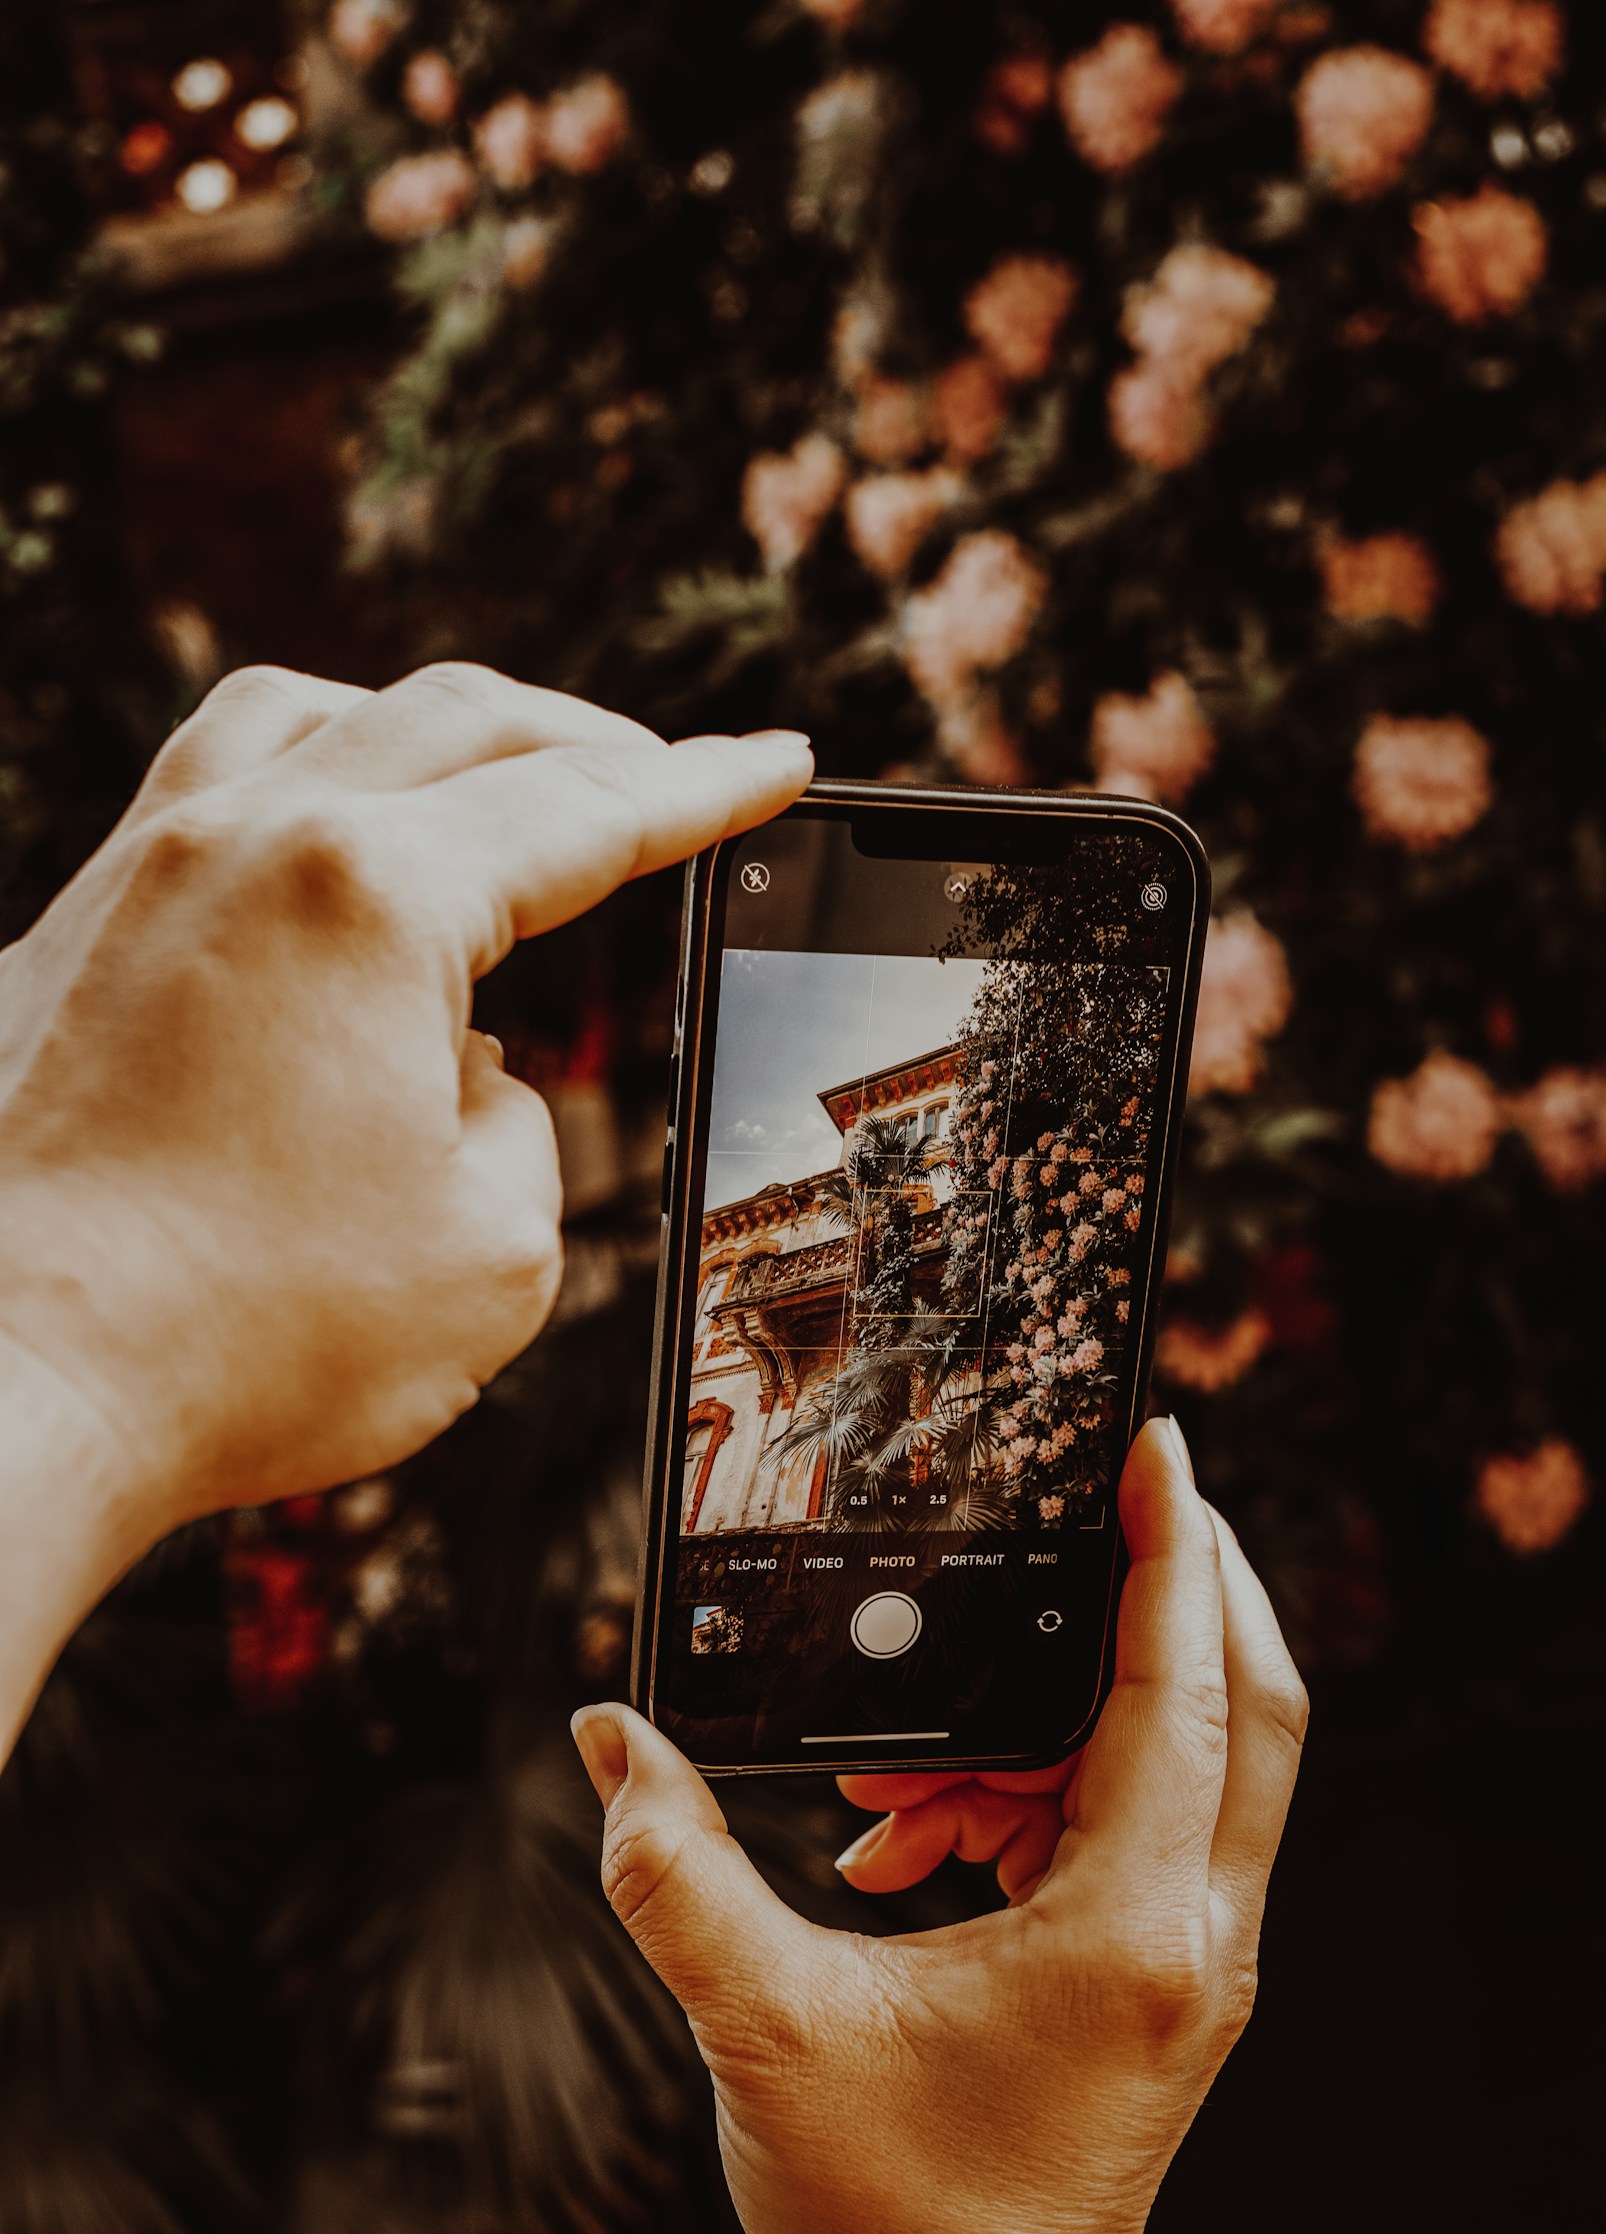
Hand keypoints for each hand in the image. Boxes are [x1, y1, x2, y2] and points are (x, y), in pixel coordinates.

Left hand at [0, 663, 810, 1746]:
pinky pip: (202, 798)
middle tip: (669, 781)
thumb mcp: (490, 1251)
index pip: (585, 811)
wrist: (1, 1396)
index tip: (777, 765)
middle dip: (589, 742)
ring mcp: (136, 877)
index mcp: (372, 892)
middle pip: (455, 719)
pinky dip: (307, 790)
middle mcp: (244, 841)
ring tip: (496, 787)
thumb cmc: (240, 1341)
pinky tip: (332, 868)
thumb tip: (465, 1069)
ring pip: (306, 714)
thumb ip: (519, 1123)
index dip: (705, 790)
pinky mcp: (62, 941)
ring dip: (430, 734)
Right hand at [573, 1422, 1307, 2233]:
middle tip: (1100, 1503)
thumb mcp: (764, 2034)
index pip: (1185, 1692)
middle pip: (1244, 1700)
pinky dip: (1037, 1789)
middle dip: (1182, 1586)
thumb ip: (678, 1875)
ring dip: (1057, 1714)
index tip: (1156, 1445)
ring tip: (898, 1776)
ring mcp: (1189, 1957)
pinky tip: (913, 1834)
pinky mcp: (1159, 1975)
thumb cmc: (895, 2229)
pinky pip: (1130, 1823)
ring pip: (1185, 1760)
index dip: (1173, 1554)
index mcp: (1129, 1928)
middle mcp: (1192, 1932)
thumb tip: (611, 1738)